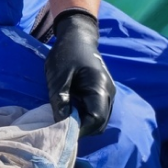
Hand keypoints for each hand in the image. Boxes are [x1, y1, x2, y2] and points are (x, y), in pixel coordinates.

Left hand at [45, 10, 115, 136]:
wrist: (78, 37)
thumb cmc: (67, 53)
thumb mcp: (58, 76)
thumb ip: (60, 100)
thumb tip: (61, 124)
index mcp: (100, 87)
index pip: (95, 119)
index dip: (79, 129)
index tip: (61, 131)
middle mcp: (109, 94)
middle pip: (100, 124)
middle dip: (82, 130)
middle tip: (61, 128)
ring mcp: (108, 94)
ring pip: (100, 121)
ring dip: (84, 124)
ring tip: (65, 120)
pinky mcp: (103, 94)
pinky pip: (97, 113)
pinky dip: (85, 118)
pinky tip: (71, 112)